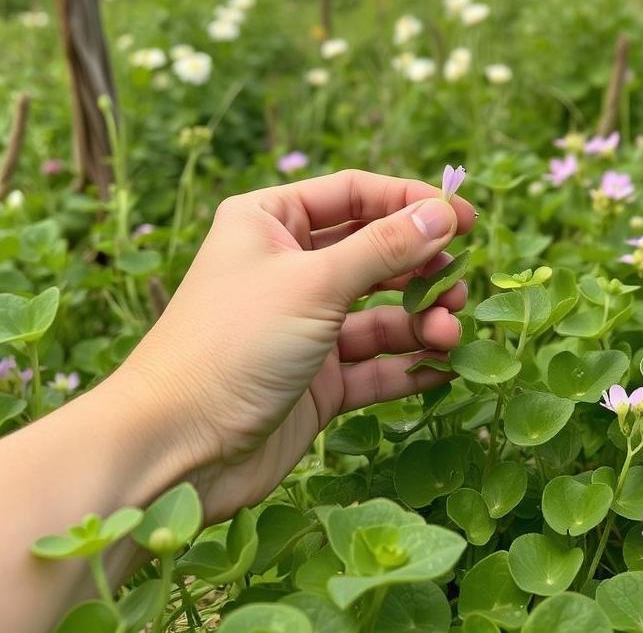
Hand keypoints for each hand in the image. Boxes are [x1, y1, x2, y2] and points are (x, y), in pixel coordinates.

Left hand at [112, 169, 474, 522]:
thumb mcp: (315, 284)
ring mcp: (305, 326)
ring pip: (381, 313)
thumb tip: (444, 211)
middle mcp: (289, 268)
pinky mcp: (317, 381)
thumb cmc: (233, 344)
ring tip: (449, 334)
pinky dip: (408, 365)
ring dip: (421, 321)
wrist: (173, 450)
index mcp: (271, 222)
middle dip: (422, 269)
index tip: (467, 219)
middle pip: (375, 254)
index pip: (356, 194)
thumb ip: (385, 247)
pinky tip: (443, 368)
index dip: (412, 202)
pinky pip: (374, 364)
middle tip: (460, 285)